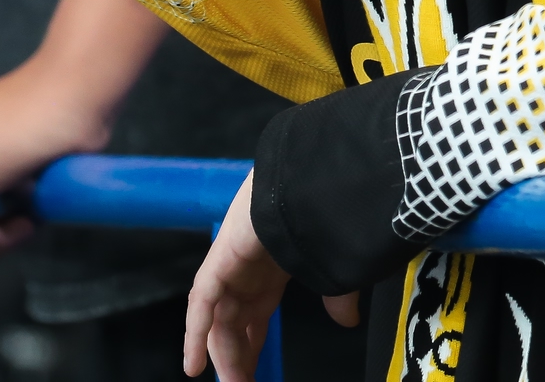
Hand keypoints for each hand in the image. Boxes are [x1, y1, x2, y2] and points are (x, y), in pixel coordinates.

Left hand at [180, 174, 361, 378]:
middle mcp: (248, 267)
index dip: (253, 344)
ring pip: (219, 319)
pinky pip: (202, 303)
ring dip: (224, 354)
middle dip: (238, 356)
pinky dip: (196, 334)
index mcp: (273, 265)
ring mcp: (231, 263)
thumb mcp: (332, 267)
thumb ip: (336, 296)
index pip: (255, 314)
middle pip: (234, 322)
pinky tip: (195, 366)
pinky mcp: (220, 260)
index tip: (255, 374)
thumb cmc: (330, 216)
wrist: (318, 181)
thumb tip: (349, 321)